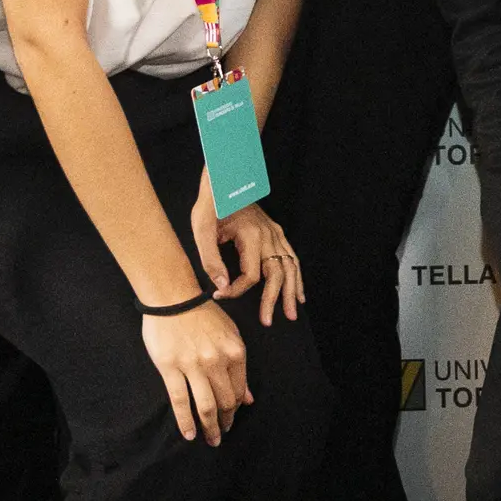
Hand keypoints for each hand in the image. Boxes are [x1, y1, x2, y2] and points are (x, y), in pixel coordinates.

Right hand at [143, 302, 252, 444]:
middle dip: (225, 422)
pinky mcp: (171, 368)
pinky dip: (186, 421)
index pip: (239, 390)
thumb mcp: (230, 335)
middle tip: (221, 434)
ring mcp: (193, 366)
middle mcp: (217, 361)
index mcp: (235, 352)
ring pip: (205, 406)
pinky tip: (189, 435)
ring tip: (211, 440)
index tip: (231, 418)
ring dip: (210, 427)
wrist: (173, 298)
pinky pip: (180, 401)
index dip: (236, 408)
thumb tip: (248, 399)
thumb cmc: (202, 314)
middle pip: (225, 401)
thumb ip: (239, 367)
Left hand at [208, 202, 303, 326]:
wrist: (224, 180)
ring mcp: (276, 233)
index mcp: (252, 236)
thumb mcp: (202, 229)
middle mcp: (269, 235)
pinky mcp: (276, 232)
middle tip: (269, 321)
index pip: (250, 275)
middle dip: (274, 300)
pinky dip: (297, 276)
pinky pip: (292, 257)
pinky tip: (298, 291)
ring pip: (290, 267)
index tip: (221, 296)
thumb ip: (211, 259)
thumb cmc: (212, 203)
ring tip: (291, 313)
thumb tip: (222, 286)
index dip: (236, 290)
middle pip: (277, 274)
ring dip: (291, 291)